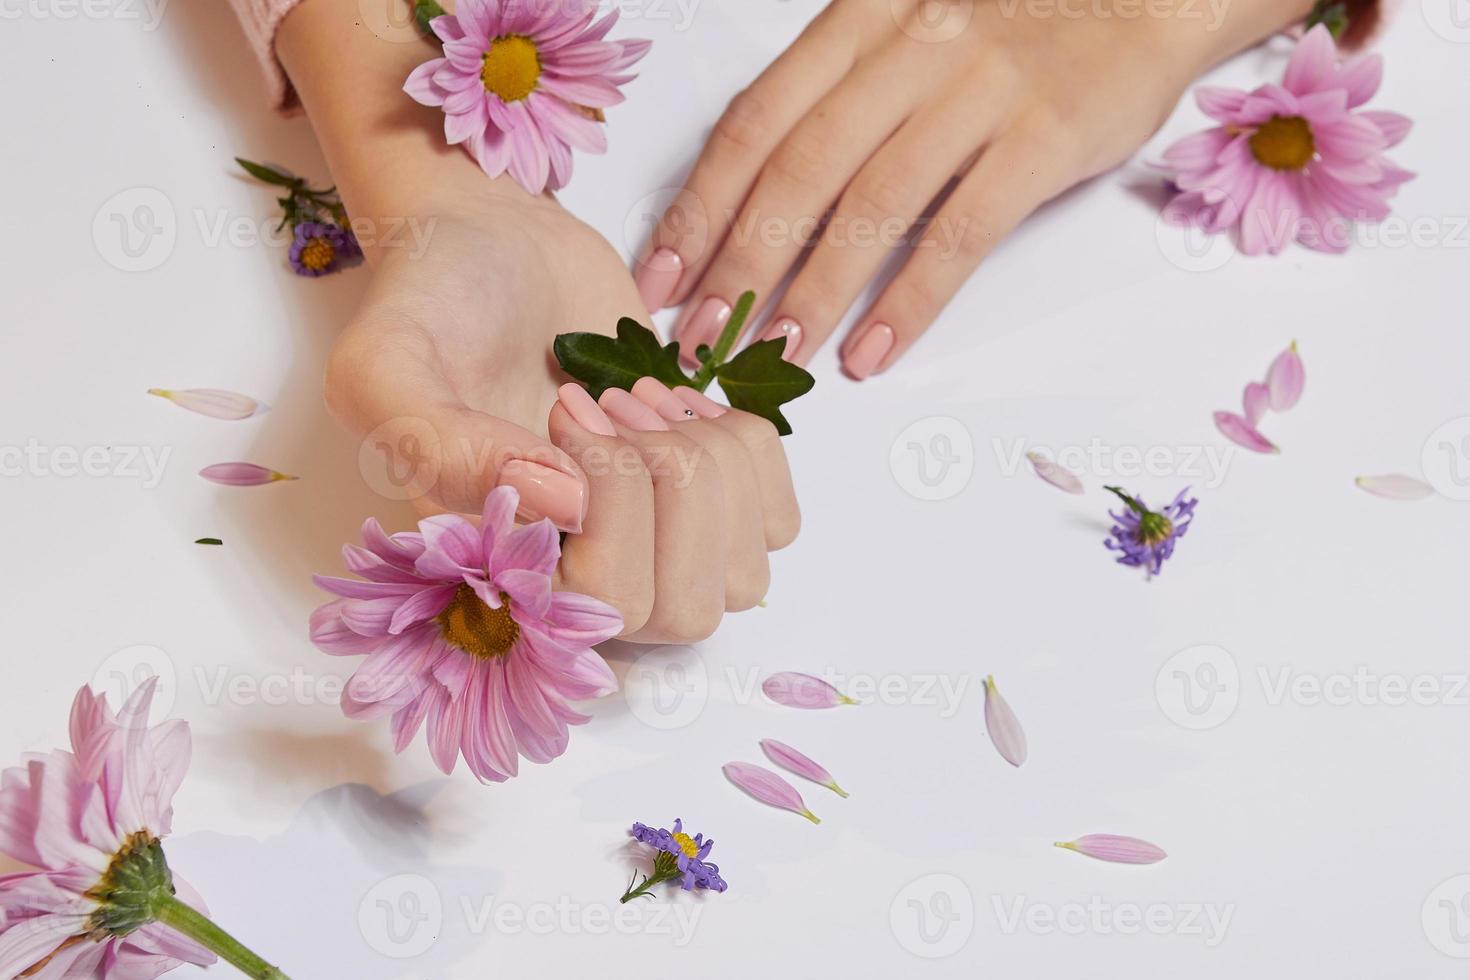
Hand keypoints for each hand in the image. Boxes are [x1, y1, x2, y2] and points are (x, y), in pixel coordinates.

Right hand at [281, 0, 799, 641]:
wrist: (490, 239)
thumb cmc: (431, 301)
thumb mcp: (385, 366)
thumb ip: (441, 446)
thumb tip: (562, 500)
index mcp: (503, 574)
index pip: (601, 611)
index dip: (613, 514)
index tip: (566, 408)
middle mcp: (581, 577)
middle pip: (684, 609)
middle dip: (672, 488)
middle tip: (614, 402)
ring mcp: (655, 544)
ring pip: (741, 574)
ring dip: (709, 465)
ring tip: (636, 397)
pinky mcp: (710, 495)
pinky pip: (775, 522)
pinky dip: (746, 451)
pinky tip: (681, 405)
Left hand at [637, 0, 1312, 377]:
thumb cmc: (1014, 21)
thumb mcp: (906, 30)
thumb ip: (836, 97)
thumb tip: (752, 196)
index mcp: (860, 21)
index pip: (755, 122)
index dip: (699, 205)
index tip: (663, 274)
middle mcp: (910, 47)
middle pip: (798, 170)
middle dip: (738, 264)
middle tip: (702, 336)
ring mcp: (979, 91)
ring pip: (870, 206)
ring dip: (812, 292)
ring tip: (773, 354)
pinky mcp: (1043, 138)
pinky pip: (959, 233)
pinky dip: (909, 301)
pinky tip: (872, 350)